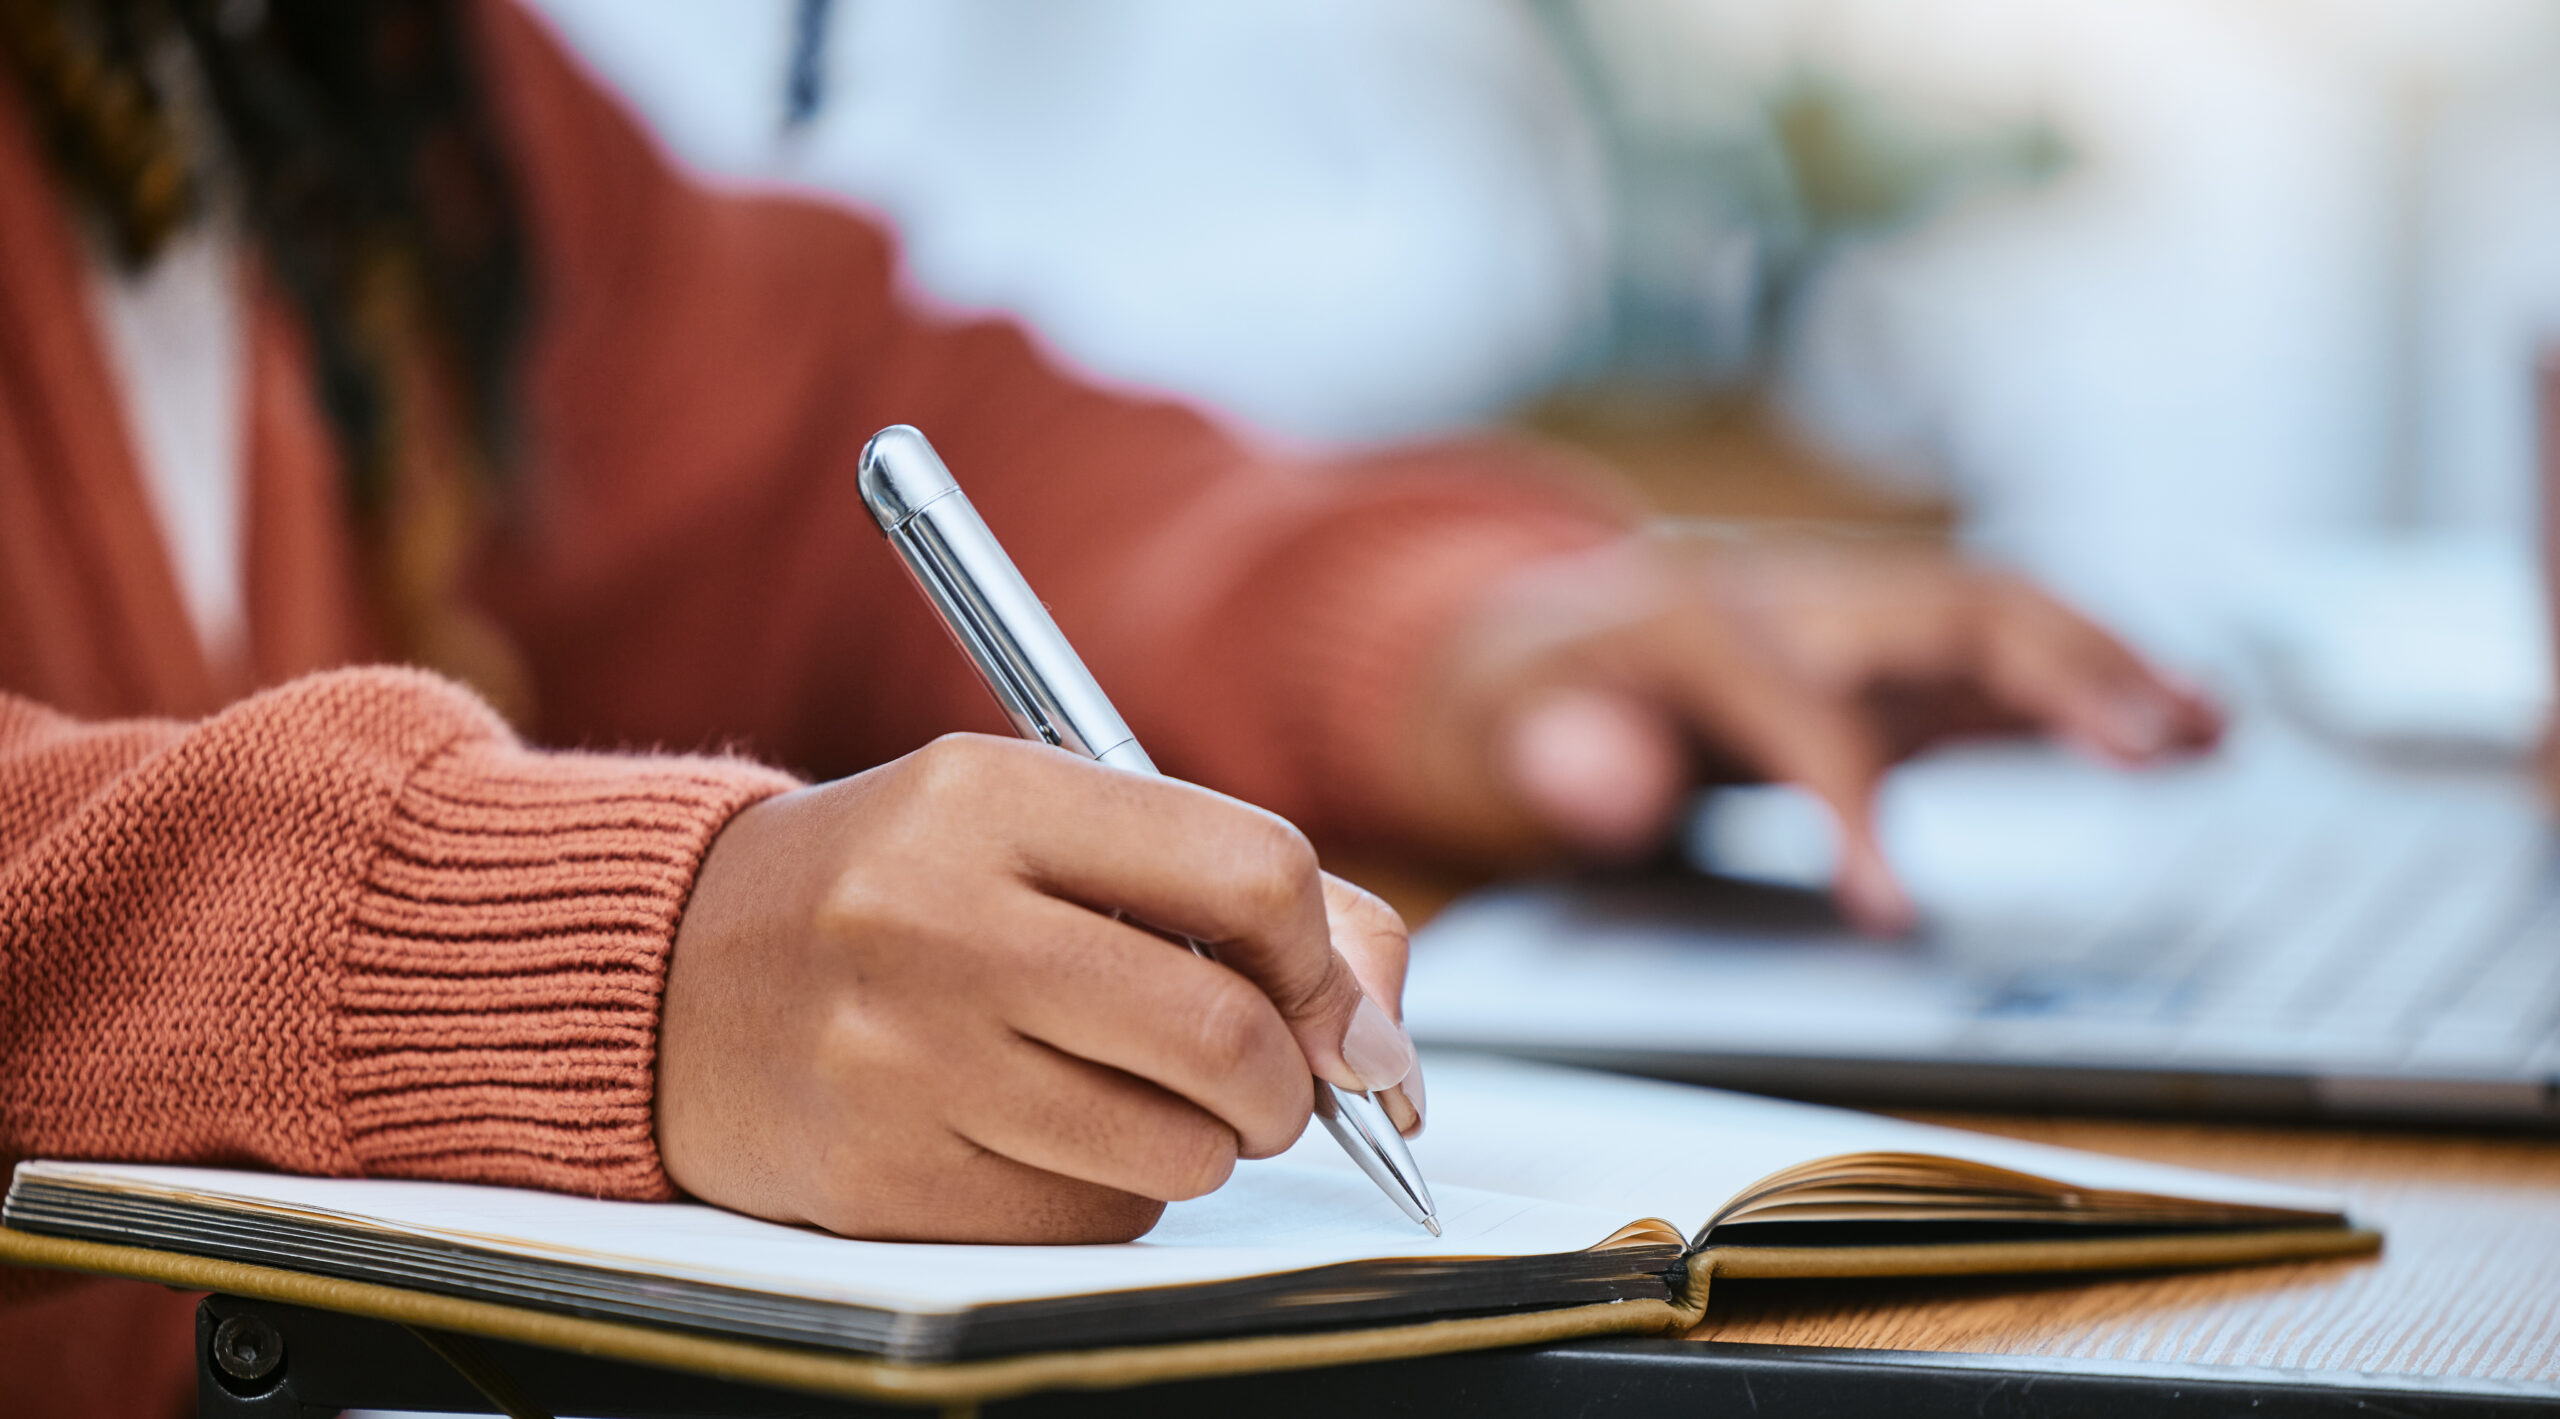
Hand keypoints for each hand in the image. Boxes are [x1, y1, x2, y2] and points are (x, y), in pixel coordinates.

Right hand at [655, 734, 1417, 1243]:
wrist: (667, 977)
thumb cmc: (895, 888)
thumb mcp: (1035, 821)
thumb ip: (1222, 887)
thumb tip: (1382, 1039)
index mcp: (991, 792)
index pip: (1253, 874)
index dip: (1328, 962)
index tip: (1338, 1010)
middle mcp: (940, 918)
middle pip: (1227, 1038)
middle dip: (1288, 1087)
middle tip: (1269, 1088)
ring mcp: (902, 1058)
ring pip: (1173, 1152)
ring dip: (1197, 1146)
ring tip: (1127, 1095)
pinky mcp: (881, 1180)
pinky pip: (1089, 1225)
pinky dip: (1108, 1198)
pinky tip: (1039, 1137)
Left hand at [1399, 533, 2221, 930]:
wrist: (1538, 629)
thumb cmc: (1533, 694)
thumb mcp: (1508, 729)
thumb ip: (1558, 756)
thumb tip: (1610, 784)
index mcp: (1691, 614)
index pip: (1793, 706)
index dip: (1845, 803)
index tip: (1894, 909)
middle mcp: (1790, 587)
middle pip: (1937, 611)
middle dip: (2054, 670)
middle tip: (2159, 743)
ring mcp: (1852, 605)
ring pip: (1996, 617)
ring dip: (2106, 666)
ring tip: (2210, 727)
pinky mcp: (1891, 644)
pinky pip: (2005, 653)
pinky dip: (2098, 680)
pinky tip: (2190, 720)